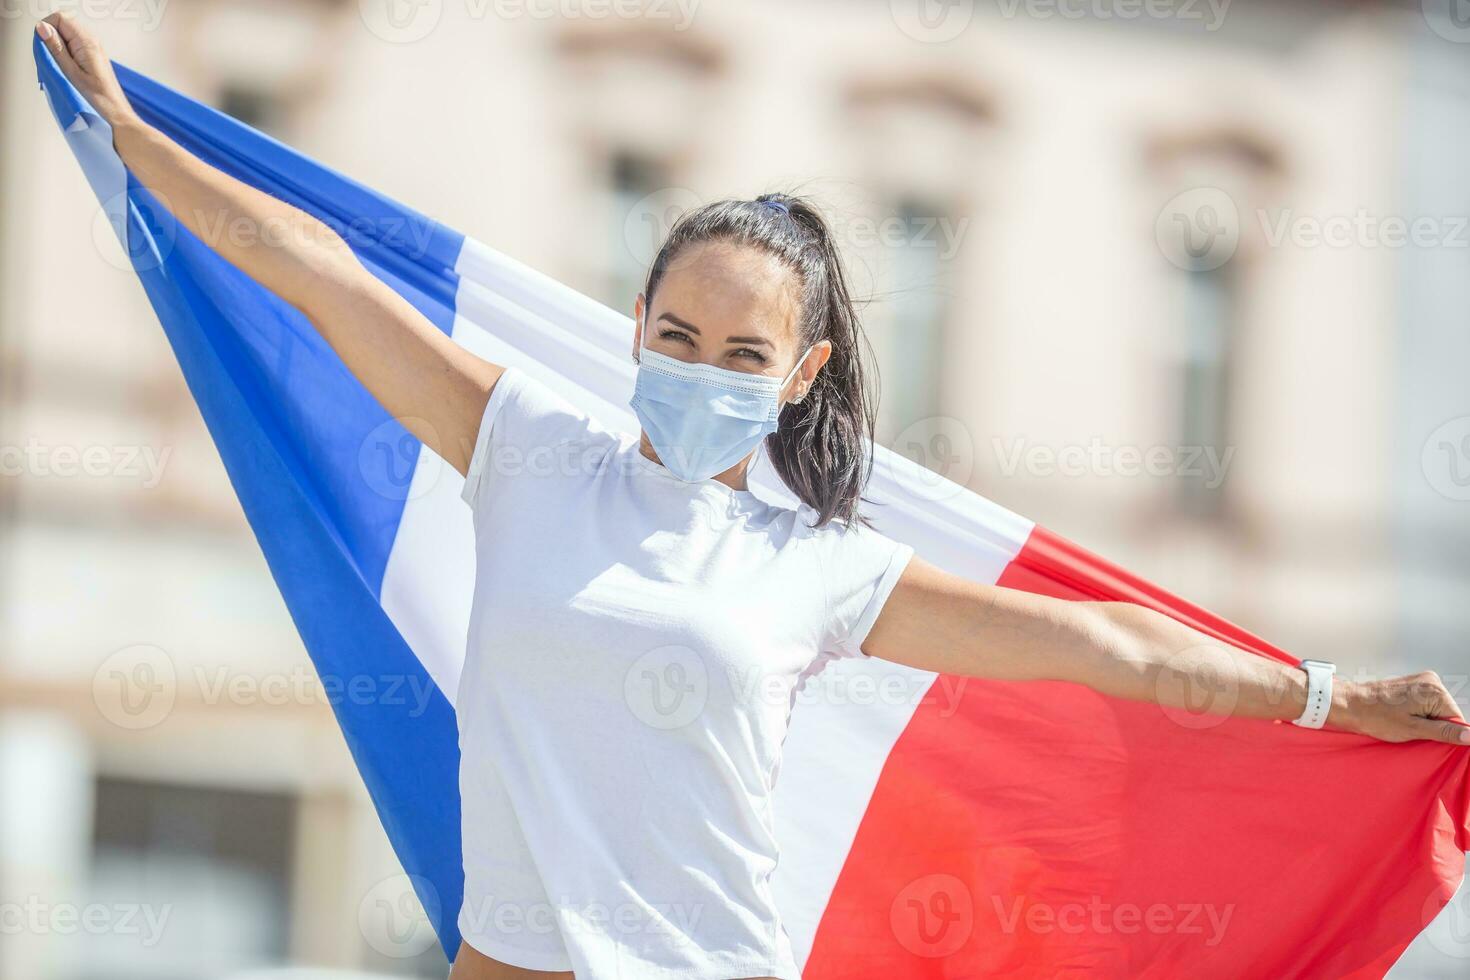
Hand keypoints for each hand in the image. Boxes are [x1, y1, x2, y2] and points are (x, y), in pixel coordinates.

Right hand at [36, 13, 136, 128]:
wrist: (115, 113)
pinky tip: (66, 69)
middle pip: (63, 24)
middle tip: (51, 57)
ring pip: (66, 35)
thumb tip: (43, 28)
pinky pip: (72, 46)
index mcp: (87, 42)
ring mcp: (93, 48)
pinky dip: (64, 53)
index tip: (43, 45)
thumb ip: (55, 47)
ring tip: (60, 66)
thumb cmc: (98, 98)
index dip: (47, 28)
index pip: (60, 18)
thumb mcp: (70, 72)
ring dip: (57, 47)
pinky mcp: (92, 56)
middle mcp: (92, 42)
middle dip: (51, 37)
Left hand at [1332, 672, 1469, 745]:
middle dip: (1434, 726)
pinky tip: (1402, 715)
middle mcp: (1431, 681)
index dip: (1444, 733)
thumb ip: (1444, 731)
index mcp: (1435, 691)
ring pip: (1437, 710)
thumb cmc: (1376, 717)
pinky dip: (1418, 713)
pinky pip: (1426, 703)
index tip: (1427, 737)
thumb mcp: (1413, 729)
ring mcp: (1422, 681)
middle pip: (1447, 713)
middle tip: (1411, 729)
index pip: (1457, 720)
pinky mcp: (1413, 684)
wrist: (1350, 704)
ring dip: (1425, 720)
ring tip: (1404, 721)